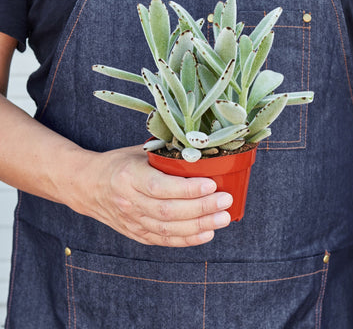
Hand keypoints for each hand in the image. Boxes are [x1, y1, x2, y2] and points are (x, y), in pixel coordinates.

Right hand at [71, 145, 232, 246]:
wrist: (87, 186)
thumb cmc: (117, 164)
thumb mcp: (138, 152)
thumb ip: (165, 154)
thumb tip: (199, 151)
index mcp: (128, 177)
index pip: (160, 187)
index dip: (187, 189)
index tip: (212, 184)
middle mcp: (129, 202)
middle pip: (168, 212)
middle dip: (201, 208)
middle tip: (225, 201)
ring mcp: (132, 221)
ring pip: (168, 229)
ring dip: (200, 226)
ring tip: (223, 218)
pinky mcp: (136, 233)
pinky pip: (164, 240)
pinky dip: (187, 240)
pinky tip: (206, 234)